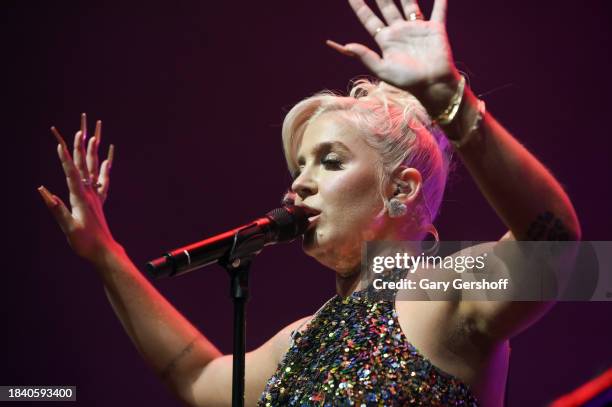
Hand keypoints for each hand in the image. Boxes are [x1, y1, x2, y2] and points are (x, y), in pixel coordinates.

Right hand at [38, 113, 116, 263]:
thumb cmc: (85, 243)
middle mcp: (90, 194)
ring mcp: (96, 196)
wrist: (105, 251)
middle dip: (80, 147)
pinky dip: (104, 168)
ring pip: (93, 169)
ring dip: (93, 152)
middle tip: (79, 130)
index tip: (60, 143)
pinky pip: (102, 180)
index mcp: (81, 199)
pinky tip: (106, 159)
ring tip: (94, 136)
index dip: (65, 158)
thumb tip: (45, 192)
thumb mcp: (69, 228)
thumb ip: (58, 210)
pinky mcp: (98, 201)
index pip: (71, 174)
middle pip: (84, 166)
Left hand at [328, 0, 460, 114]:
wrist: (432, 84)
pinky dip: (440, 1)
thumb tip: (347, 45)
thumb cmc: (407, 81)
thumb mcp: (382, 69)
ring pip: (408, 3)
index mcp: (385, 40)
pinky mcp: (435, 28)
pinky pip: (438, 10)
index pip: (369, 19)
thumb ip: (365, 56)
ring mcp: (417, 28)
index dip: (359, 6)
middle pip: (387, 6)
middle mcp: (399, 31)